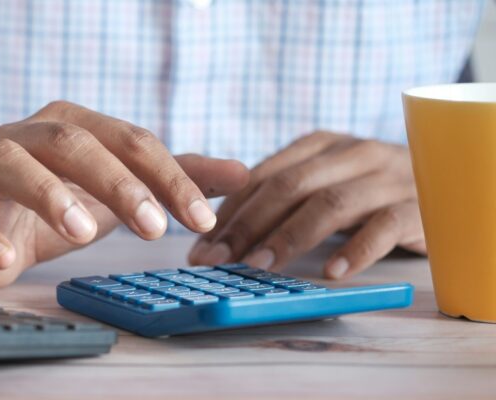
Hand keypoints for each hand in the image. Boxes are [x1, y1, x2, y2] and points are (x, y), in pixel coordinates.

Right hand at [0, 101, 248, 289]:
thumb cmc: (55, 201)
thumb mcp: (119, 188)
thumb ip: (174, 178)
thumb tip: (243, 173)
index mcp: (76, 125)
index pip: (131, 141)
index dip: (169, 177)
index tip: (202, 219)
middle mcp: (30, 136)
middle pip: (76, 143)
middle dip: (119, 183)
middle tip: (154, 229)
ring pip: (17, 167)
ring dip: (50, 196)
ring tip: (83, 232)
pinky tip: (7, 260)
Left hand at [188, 131, 425, 279]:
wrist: (447, 183)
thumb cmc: (368, 192)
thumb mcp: (324, 182)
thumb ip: (281, 196)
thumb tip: (218, 230)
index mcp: (320, 145)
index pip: (263, 175)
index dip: (229, 211)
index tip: (201, 246)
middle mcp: (352, 153)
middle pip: (290, 186)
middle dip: (246, 224)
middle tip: (218, 260)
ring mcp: (387, 177)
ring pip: (330, 203)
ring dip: (290, 237)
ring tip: (260, 267)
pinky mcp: (417, 206)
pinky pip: (384, 226)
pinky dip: (356, 250)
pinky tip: (332, 273)